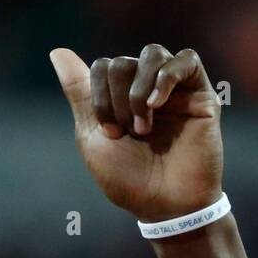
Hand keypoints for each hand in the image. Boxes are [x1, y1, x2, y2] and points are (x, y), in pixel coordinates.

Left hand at [50, 45, 223, 223]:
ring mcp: (175, 90)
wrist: (167, 206)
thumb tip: (56, 51)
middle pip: (122, 62)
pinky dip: (166, 76)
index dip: (99, 97)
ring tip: (143, 126)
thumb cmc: (129, 179)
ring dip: (139, 91)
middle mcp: (147, 88)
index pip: (102, 67)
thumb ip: (79, 93)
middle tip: (127, 132)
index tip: (110, 134)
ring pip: (152, 54)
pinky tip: (157, 104)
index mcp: (121, 97)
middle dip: (117, 99)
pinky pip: (187, 59)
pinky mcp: (201, 94)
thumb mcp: (93, 136)